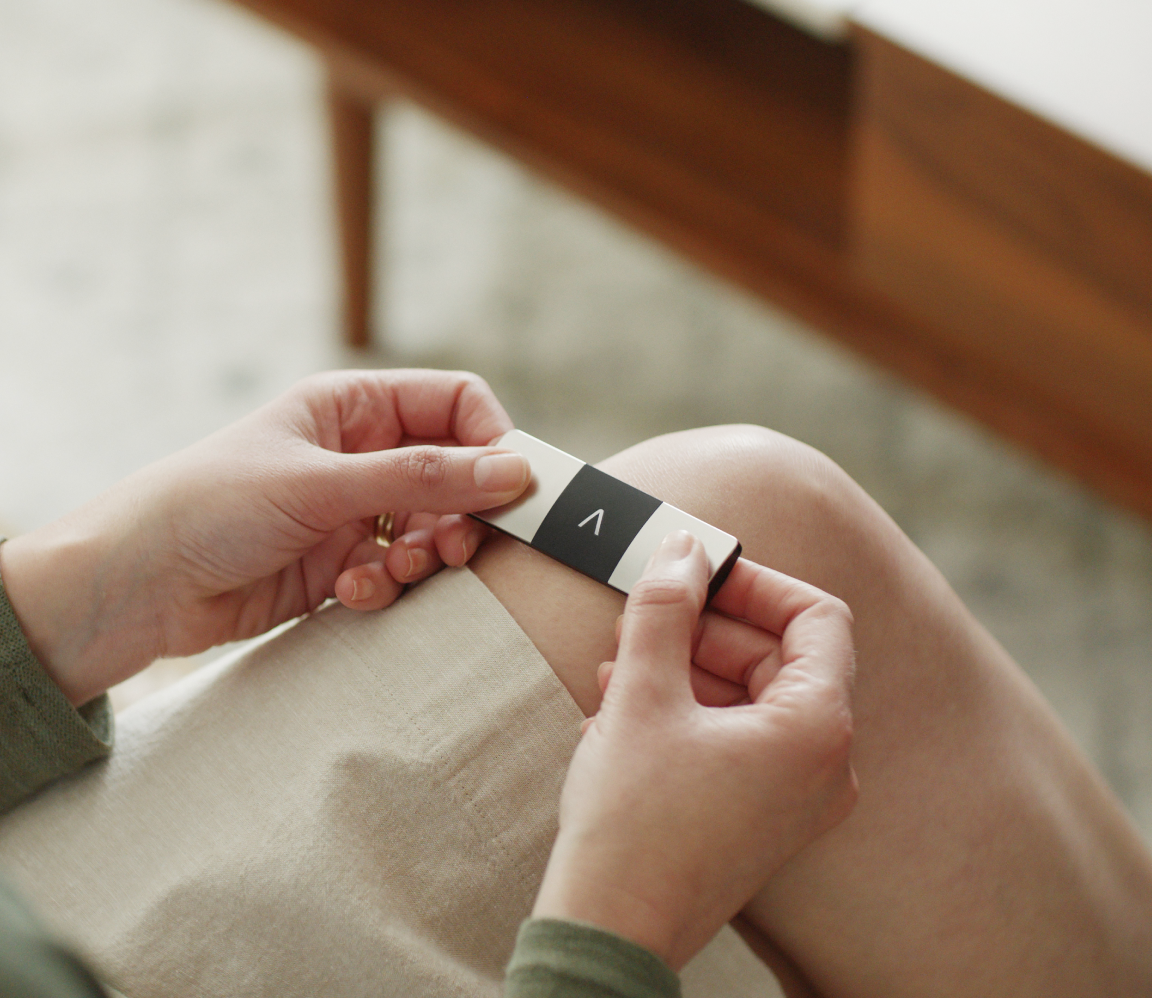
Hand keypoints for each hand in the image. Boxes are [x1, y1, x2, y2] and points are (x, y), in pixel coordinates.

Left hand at [0, 369, 529, 704]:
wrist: (136, 587)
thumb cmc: (208, 505)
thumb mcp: (320, 483)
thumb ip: (421, 478)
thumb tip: (514, 472)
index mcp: (354, 407)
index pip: (456, 405)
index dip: (492, 442)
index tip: (511, 490)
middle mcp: (361, 455)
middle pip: (456, 474)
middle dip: (462, 513)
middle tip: (455, 548)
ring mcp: (353, 512)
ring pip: (433, 529)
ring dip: (424, 555)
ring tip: (391, 570)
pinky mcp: (342, 566)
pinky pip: (398, 573)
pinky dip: (386, 585)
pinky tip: (349, 592)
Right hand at [532, 531, 856, 969]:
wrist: (610, 930)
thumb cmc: (632, 822)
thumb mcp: (643, 694)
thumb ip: (666, 608)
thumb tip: (683, 549)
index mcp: (817, 729)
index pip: (817, 616)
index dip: (756, 582)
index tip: (700, 572)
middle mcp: (824, 764)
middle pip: (779, 654)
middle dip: (707, 627)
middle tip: (645, 616)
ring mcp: (796, 795)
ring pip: (751, 694)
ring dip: (686, 666)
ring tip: (618, 665)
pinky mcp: (762, 814)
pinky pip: (737, 736)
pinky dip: (689, 709)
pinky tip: (625, 704)